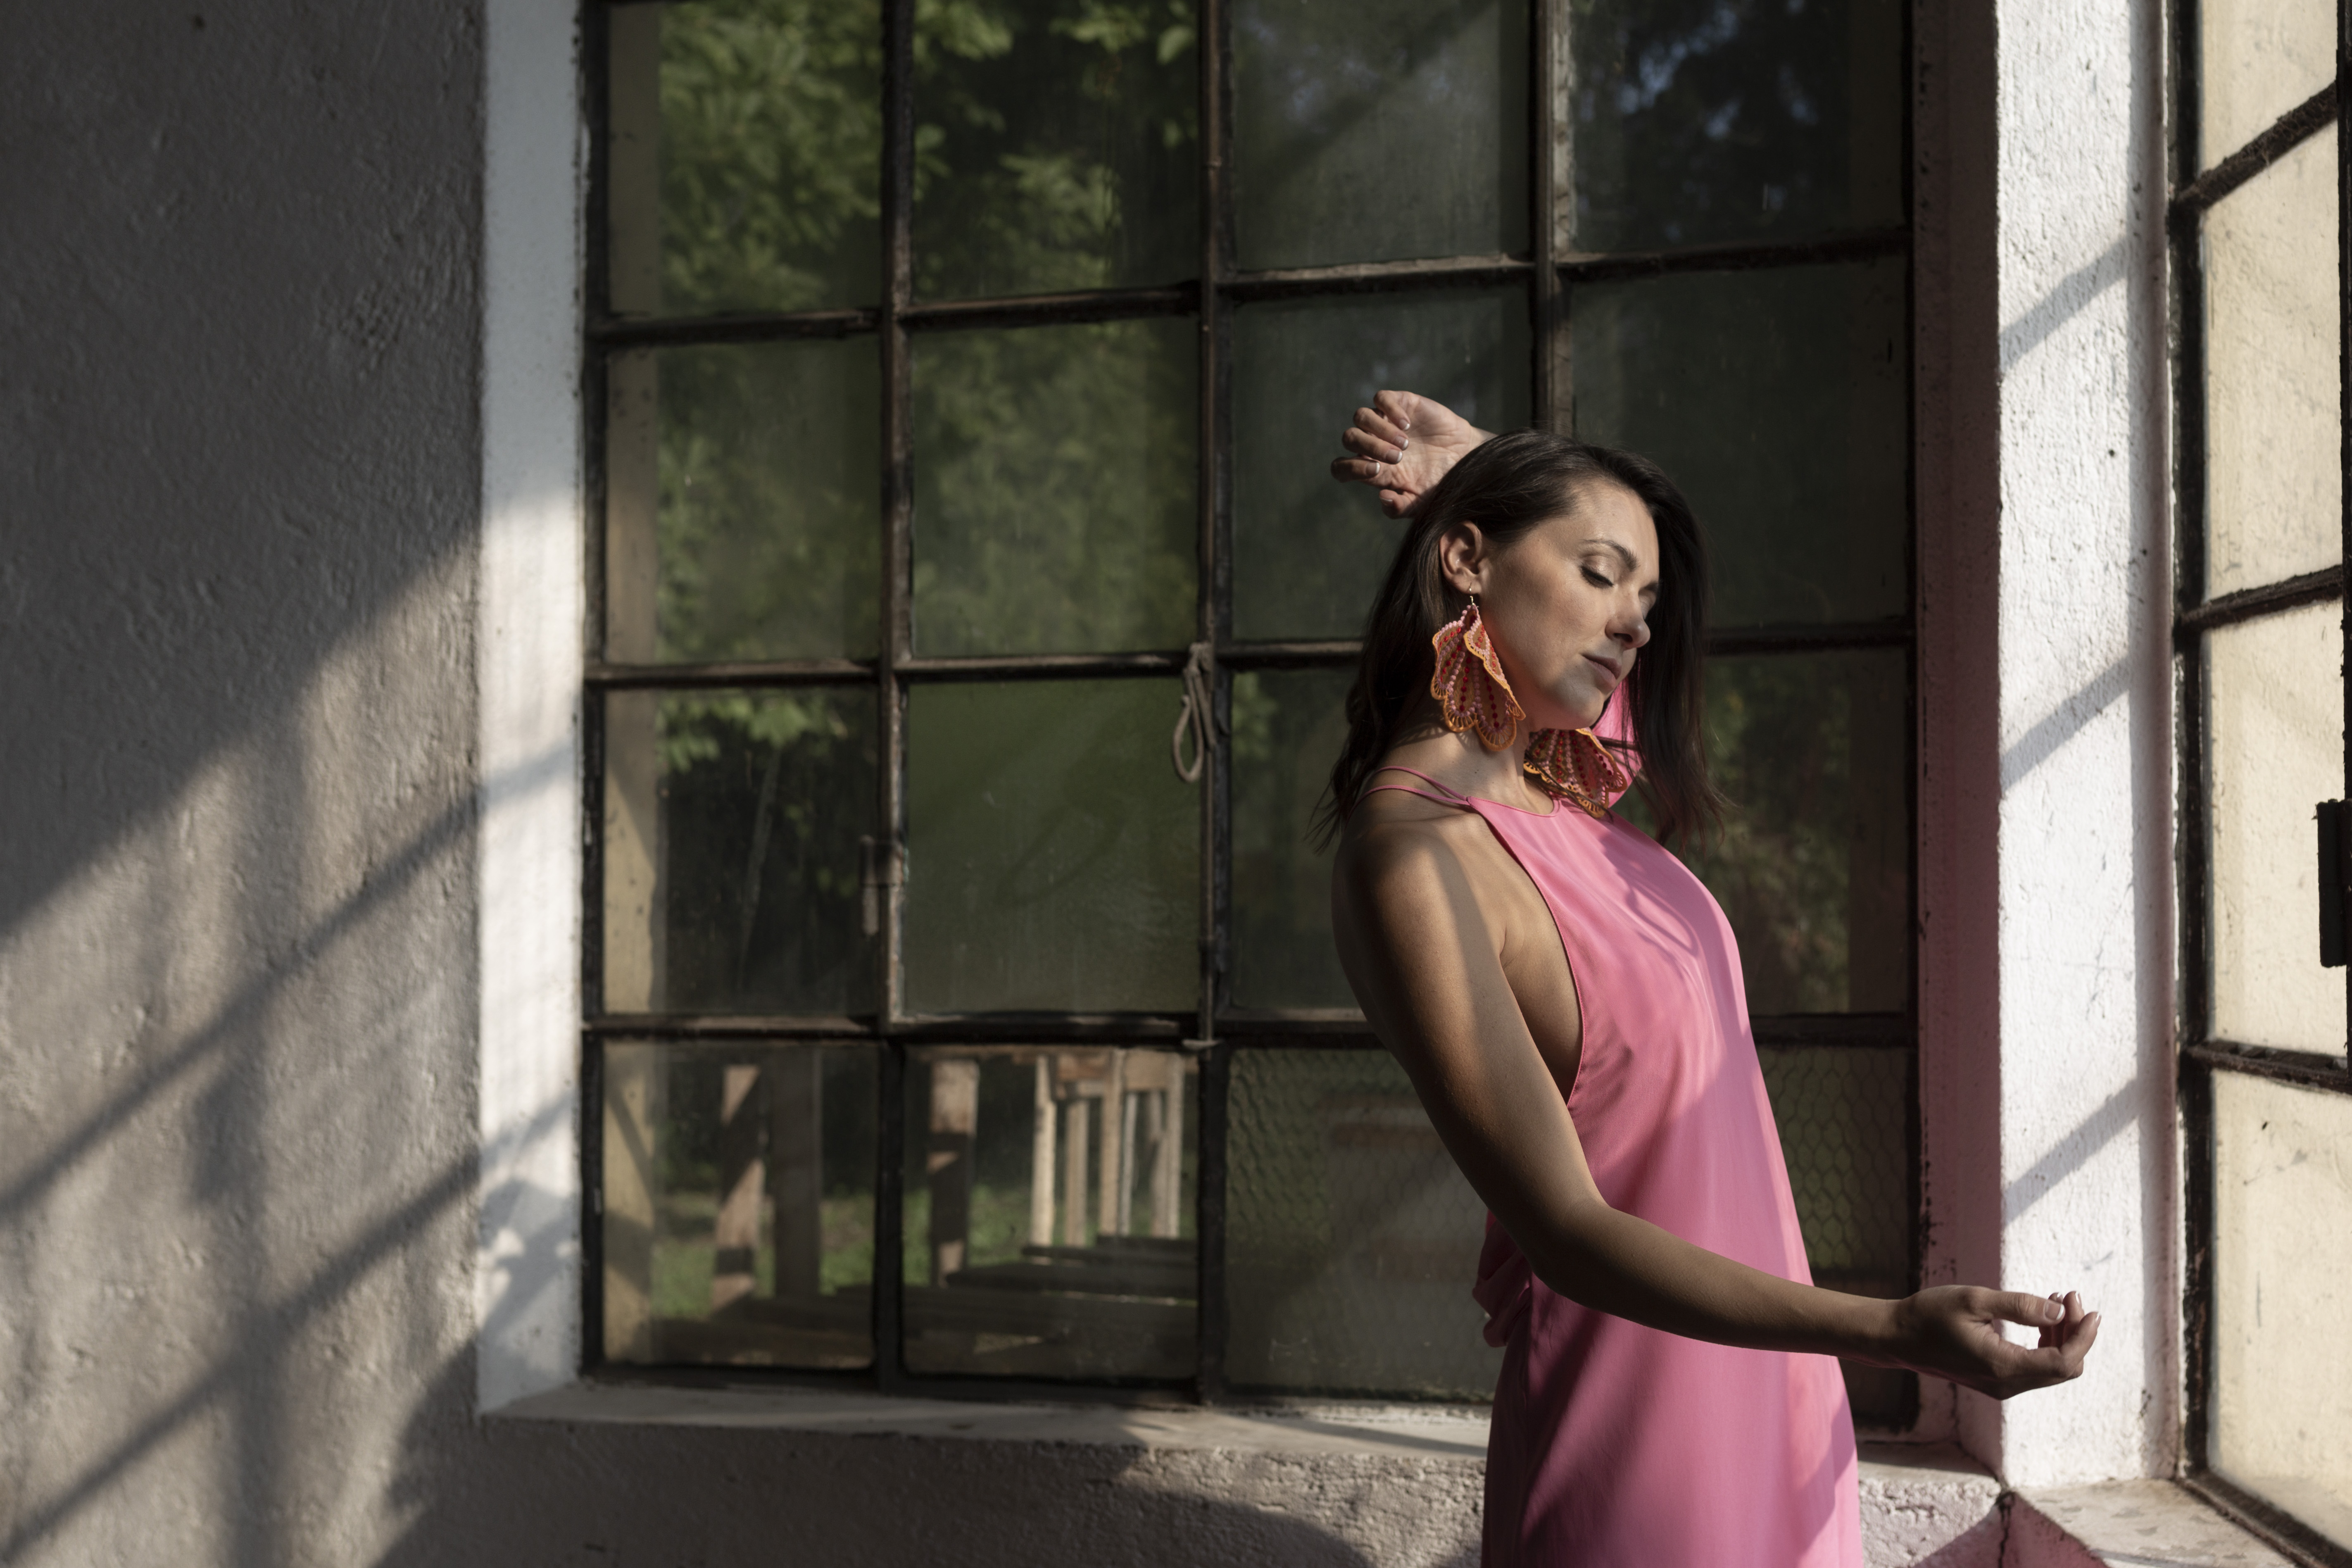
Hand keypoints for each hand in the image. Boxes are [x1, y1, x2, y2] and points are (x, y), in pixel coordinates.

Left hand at [1329, 390, 1491, 518]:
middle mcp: (1373, 443)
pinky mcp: (1400, 404)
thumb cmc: (1438, 482)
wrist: (1464, 459)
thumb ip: (1399, 508)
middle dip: (1369, 448)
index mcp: (1371, 469)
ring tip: (1405, 443)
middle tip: (1398, 458)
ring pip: (1359, 416)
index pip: (1341, 467)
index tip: (1375, 471)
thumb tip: (1382, 497)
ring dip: (1378, 430)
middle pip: (1349, 438)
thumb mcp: (1420, 503)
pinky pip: (1381, 398)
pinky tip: (1408, 424)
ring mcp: (1385, 422)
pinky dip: (1390, 409)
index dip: (1348, 469)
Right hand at [1881, 1287, 2100, 1399]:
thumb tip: (2060, 1312)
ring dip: (2061, 1337)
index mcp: (2002, 1366)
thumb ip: (2019, 1306)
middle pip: (2063, 1368)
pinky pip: (2035, 1368)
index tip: (2090, 1309)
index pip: (2063, 1362)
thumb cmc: (1930, 1314)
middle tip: (2069, 1296)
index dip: (2084, 1337)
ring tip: (2057, 1301)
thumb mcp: (1974, 1299)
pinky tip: (2041, 1318)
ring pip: (2051, 1369)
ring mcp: (2001, 1386)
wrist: (1898, 1336)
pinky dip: (2046, 1343)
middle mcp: (2006, 1384)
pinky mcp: (1996, 1380)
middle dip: (2075, 1333)